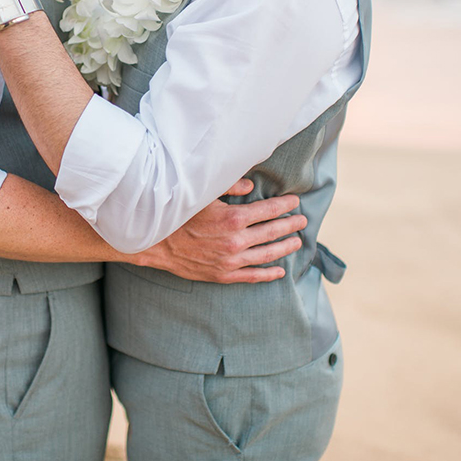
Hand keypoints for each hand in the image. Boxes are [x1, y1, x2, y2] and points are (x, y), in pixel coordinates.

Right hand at [132, 179, 306, 283]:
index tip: (295, 201)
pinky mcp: (224, 275)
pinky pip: (253, 275)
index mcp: (234, 217)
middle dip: (290, 224)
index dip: (285, 205)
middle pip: (273, 231)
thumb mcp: (203, 195)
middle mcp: (237, 240)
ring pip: (268, 254)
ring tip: (297, 242)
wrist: (157, 243)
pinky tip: (280, 271)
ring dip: (285, 247)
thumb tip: (252, 185)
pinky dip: (269, 274)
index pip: (269, 210)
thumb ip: (230, 187)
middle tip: (302, 220)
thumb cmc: (179, 215)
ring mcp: (232, 260)